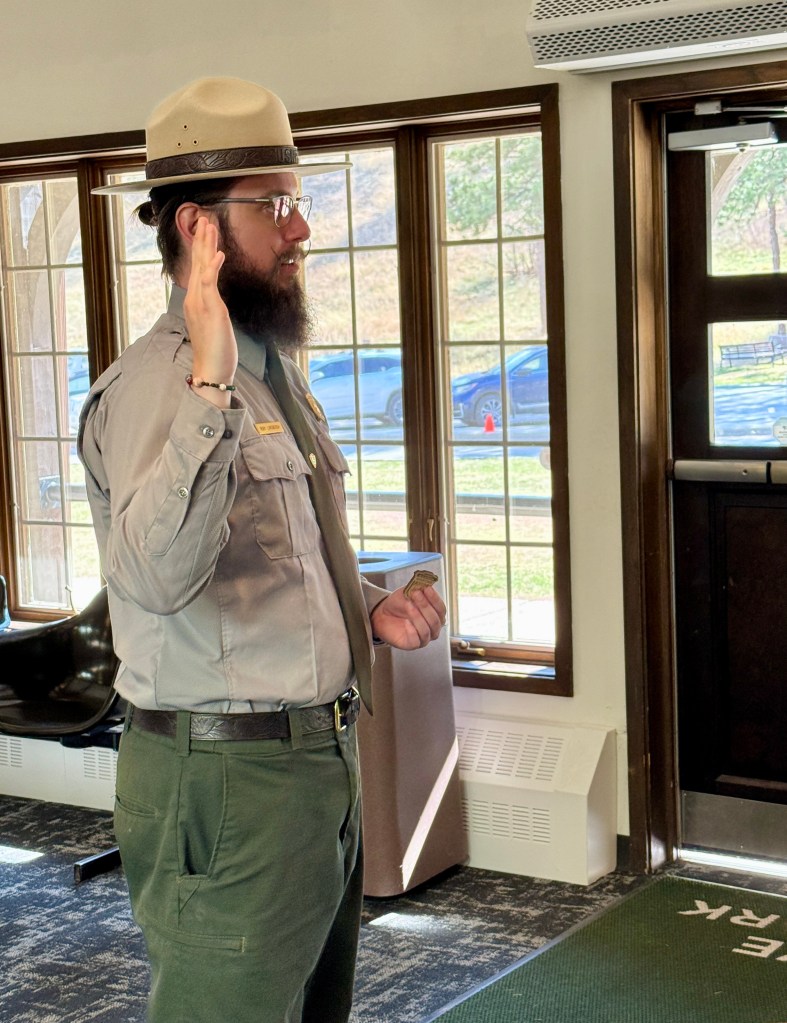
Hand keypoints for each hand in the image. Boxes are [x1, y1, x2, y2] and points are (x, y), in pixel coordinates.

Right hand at [183, 217, 237, 405]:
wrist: (211, 370)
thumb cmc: (215, 350)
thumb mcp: (214, 324)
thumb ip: (213, 307)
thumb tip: (215, 299)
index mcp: (195, 301)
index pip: (198, 268)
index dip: (202, 248)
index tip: (206, 230)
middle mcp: (194, 299)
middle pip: (197, 262)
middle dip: (202, 239)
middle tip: (206, 218)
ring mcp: (200, 303)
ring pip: (201, 267)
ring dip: (206, 245)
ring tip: (209, 225)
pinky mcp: (210, 309)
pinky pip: (209, 283)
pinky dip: (213, 267)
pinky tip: (218, 253)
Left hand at [370, 585, 445, 649]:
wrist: (383, 614)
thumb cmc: (399, 604)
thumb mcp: (408, 592)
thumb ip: (417, 588)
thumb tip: (425, 583)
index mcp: (436, 614)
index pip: (441, 608)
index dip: (434, 598)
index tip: (426, 588)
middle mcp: (433, 627)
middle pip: (435, 619)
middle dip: (425, 605)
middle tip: (415, 593)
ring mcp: (425, 637)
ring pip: (427, 630)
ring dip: (417, 616)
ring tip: (408, 605)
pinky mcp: (413, 644)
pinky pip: (417, 639)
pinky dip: (412, 630)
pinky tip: (406, 622)